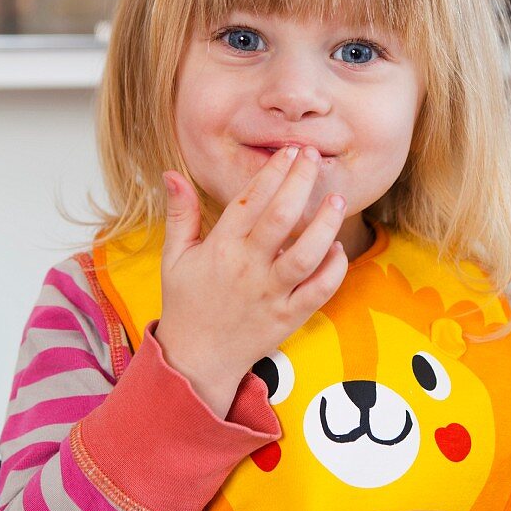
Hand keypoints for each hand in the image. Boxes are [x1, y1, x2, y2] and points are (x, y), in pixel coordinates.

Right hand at [155, 145, 347, 416]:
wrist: (196, 359)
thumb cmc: (186, 304)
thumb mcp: (174, 256)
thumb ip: (180, 214)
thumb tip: (172, 173)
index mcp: (220, 248)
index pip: (250, 200)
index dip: (272, 172)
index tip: (288, 151)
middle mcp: (247, 268)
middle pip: (281, 218)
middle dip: (300, 182)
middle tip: (313, 158)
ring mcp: (270, 294)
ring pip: (305, 255)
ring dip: (325, 226)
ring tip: (337, 201)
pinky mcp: (288, 318)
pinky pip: (318, 292)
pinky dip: (333, 270)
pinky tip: (338, 249)